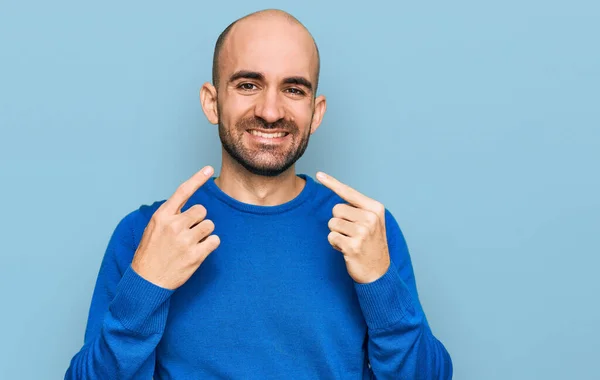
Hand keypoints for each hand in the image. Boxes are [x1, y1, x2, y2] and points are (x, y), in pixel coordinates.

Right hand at [131, 166, 220, 289]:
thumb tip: (188, 204)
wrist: (146, 281)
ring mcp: (185, 241)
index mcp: (162, 216)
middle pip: (202, 210)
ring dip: (205, 233)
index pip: (182, 191)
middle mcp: (174, 225)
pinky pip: (214, 241)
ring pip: (210, 225)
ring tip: (192, 243)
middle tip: (189, 232)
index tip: (208, 168)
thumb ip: (170, 215)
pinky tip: (199, 251)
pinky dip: (210, 245)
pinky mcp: (195, 255)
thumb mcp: (154, 229)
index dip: (197, 178)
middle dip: (199, 220)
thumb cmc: (151, 253)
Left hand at [317, 171, 389, 283]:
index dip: (332, 182)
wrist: (379, 272)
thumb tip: (338, 193)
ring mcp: (362, 232)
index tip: (319, 174)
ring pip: (332, 223)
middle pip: (336, 209)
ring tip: (350, 242)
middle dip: (338, 221)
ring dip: (337, 234)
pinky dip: (335, 244)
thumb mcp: (372, 222)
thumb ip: (358, 208)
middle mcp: (370, 218)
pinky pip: (331, 237)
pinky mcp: (353, 246)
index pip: (349, 192)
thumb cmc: (371, 244)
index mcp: (375, 209)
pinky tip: (347, 250)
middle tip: (351, 233)